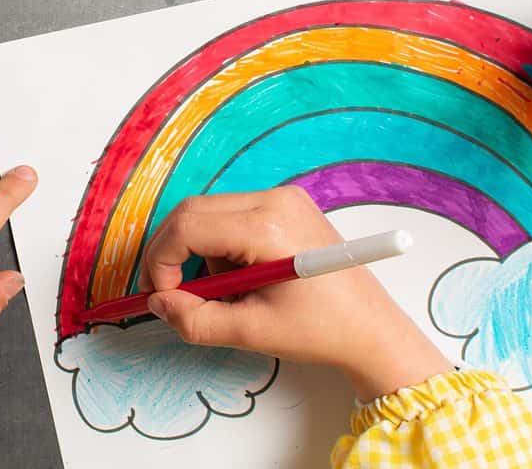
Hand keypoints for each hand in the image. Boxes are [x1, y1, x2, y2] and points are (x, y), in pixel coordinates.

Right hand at [138, 187, 451, 400]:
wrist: (372, 329)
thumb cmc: (321, 331)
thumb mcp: (251, 333)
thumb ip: (195, 319)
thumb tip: (159, 304)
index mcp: (268, 227)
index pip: (187, 226)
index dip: (162, 261)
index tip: (161, 296)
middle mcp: (275, 200)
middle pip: (193, 211)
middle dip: (171, 253)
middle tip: (168, 293)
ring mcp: (284, 199)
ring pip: (210, 213)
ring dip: (199, 253)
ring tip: (224, 294)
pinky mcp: (288, 206)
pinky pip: (233, 216)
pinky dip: (221, 246)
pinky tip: (242, 278)